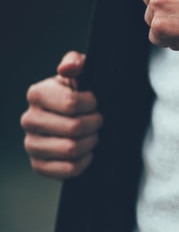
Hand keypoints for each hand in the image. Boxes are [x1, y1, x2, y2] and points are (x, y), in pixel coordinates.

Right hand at [20, 51, 102, 179]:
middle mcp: (29, 119)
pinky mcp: (38, 165)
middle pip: (74, 128)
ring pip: (71, 149)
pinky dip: (84, 161)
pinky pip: (67, 169)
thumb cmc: (81, 92)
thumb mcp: (82, 72)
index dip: (91, 104)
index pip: (71, 104)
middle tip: (97, 120)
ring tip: (92, 134)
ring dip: (90, 142)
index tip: (94, 103)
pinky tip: (86, 151)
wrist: (78, 118)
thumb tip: (67, 68)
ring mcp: (31, 144)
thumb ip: (76, 62)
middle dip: (94, 124)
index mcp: (37, 94)